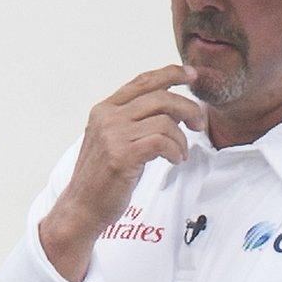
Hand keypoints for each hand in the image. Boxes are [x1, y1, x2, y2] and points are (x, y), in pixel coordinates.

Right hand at [40, 65, 203, 281]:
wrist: (81, 208)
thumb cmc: (103, 178)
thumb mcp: (113, 140)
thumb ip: (134, 121)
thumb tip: (172, 108)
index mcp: (105, 109)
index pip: (142, 81)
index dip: (170, 74)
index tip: (191, 75)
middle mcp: (107, 117)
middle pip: (160, 97)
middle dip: (188, 108)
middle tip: (200, 124)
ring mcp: (112, 136)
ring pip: (164, 121)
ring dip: (182, 138)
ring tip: (181, 153)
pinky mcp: (122, 156)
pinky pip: (162, 142)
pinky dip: (176, 150)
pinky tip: (175, 161)